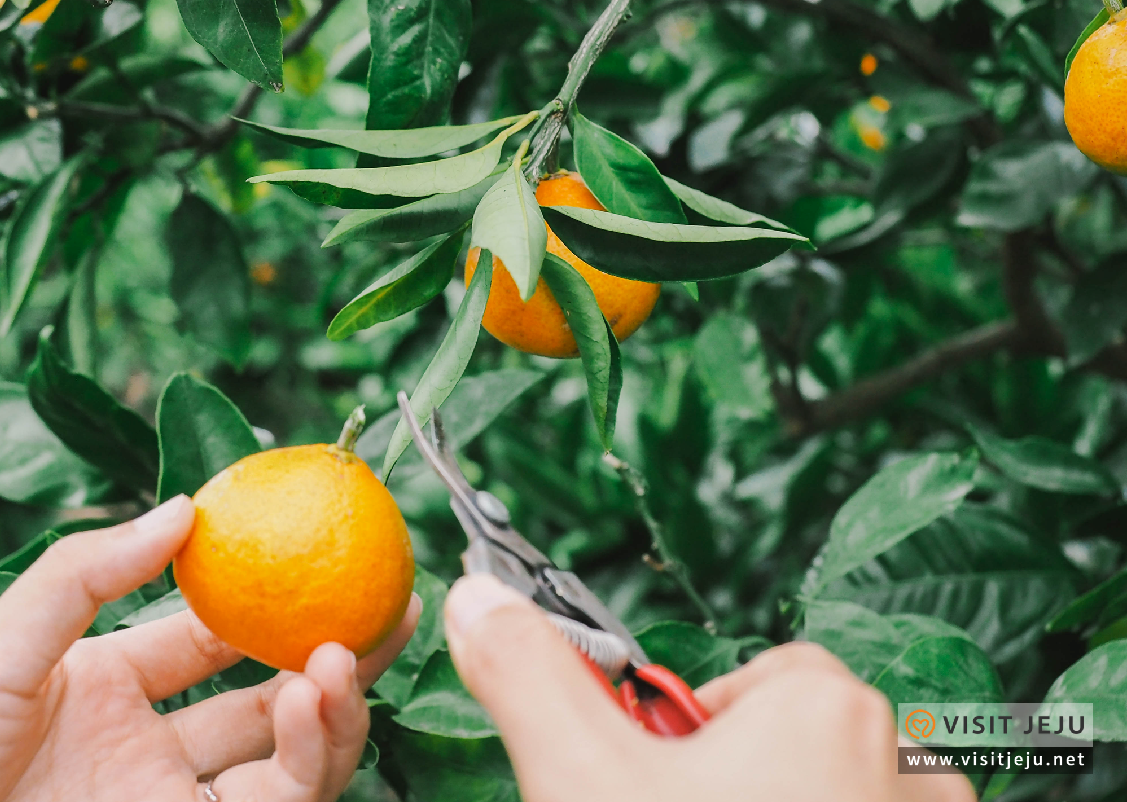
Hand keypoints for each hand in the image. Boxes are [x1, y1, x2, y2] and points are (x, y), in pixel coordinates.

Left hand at [0, 496, 420, 801]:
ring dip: (335, 706)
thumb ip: (86, 576)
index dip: (269, 599)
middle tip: (392, 604)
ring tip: (346, 655)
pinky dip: (310, 756)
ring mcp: (169, 801)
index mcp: (107, 687)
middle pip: (269, 698)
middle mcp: (149, 747)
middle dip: (336, 654)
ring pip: (290, 760)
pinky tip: (314, 703)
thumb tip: (185, 507)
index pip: (210, 635)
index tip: (323, 556)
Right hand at [443, 574, 973, 801]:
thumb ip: (530, 676)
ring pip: (848, 792)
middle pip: (806, 738)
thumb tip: (480, 600)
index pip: (760, 678)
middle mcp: (902, 764)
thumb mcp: (583, 779)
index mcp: (823, 707)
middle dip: (741, 779)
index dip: (695, 733)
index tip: (656, 785)